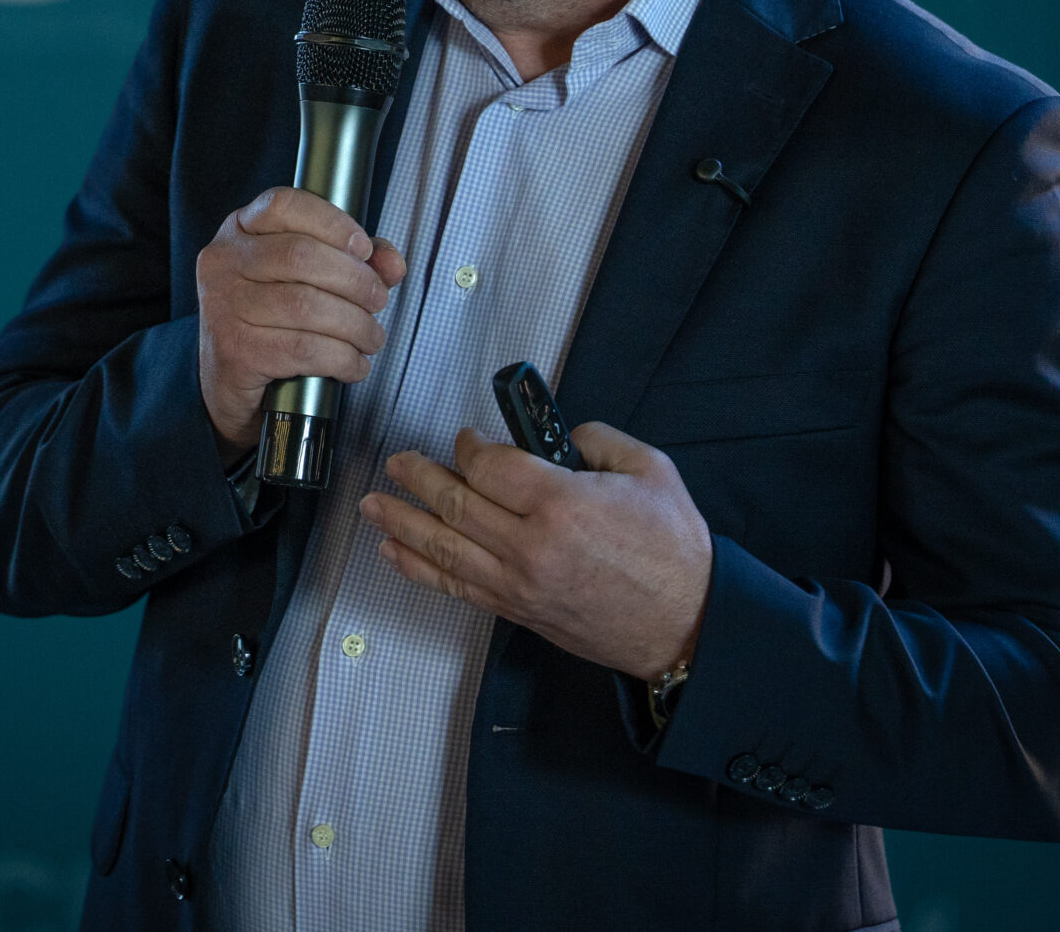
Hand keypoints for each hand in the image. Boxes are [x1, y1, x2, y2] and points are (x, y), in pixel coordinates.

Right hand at [195, 187, 405, 457]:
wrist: (228, 380)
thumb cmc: (272, 319)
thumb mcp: (307, 276)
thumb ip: (353, 260)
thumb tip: (391, 263)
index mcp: (239, 231)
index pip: (283, 204)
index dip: (332, 222)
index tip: (364, 249)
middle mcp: (223, 263)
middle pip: (300, 255)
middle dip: (355, 280)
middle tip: (377, 301)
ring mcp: (224, 308)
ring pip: (306, 306)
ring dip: (355, 325)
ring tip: (371, 337)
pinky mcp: (235, 352)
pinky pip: (304, 350)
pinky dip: (342, 359)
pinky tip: (354, 364)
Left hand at [360, 422, 712, 682]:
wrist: (686, 624)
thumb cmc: (673, 554)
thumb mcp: (649, 469)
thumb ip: (596, 439)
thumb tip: (558, 435)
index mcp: (562, 505)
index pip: (489, 467)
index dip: (468, 447)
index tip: (466, 439)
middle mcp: (532, 547)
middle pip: (456, 505)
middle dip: (419, 478)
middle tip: (397, 462)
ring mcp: (520, 585)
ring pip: (444, 549)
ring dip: (402, 524)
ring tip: (373, 505)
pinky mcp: (519, 611)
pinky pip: (457, 587)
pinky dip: (421, 569)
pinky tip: (398, 554)